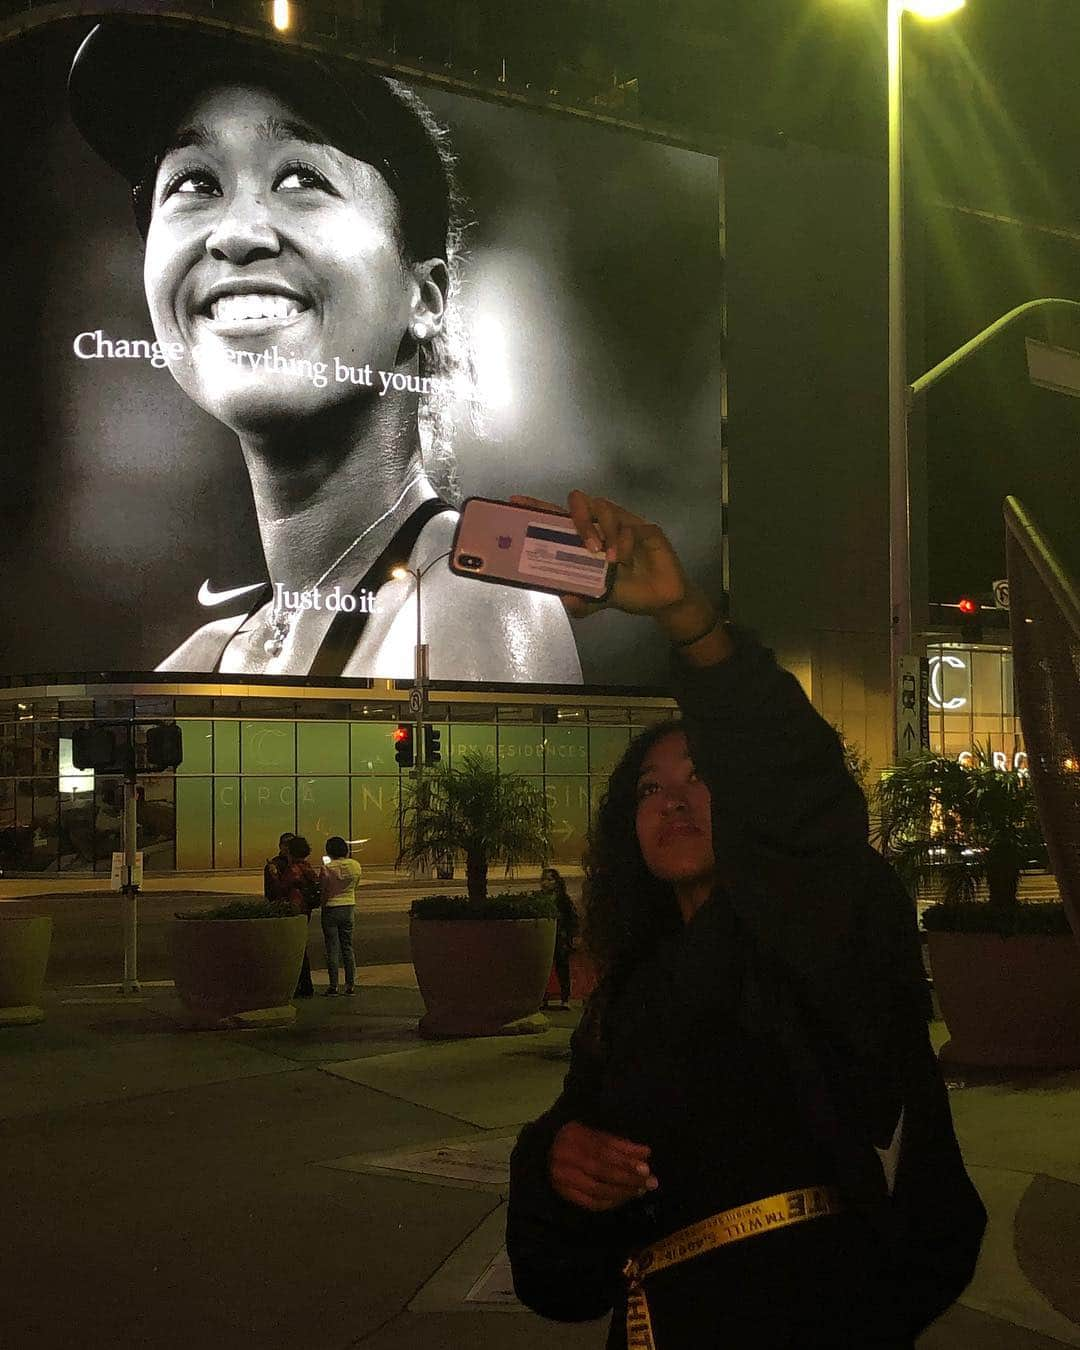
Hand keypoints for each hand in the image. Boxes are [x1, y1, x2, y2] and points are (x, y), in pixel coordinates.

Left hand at [510, 491, 727, 658]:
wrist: (660, 600)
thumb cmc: (627, 592)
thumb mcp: (598, 601)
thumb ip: (581, 602)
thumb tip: (565, 596)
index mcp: (584, 539)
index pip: (558, 517)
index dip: (537, 507)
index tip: (515, 501)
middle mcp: (599, 526)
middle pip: (580, 502)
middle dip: (578, 517)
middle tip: (585, 544)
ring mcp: (621, 523)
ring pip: (604, 508)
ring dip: (604, 532)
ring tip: (609, 559)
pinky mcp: (643, 527)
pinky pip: (627, 524)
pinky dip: (622, 542)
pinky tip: (624, 559)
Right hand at [548, 1120, 658, 1211]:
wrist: (546, 1150)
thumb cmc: (577, 1139)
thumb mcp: (597, 1135)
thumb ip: (621, 1144)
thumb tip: (646, 1153)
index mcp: (575, 1139)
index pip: (604, 1153)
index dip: (625, 1162)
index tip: (646, 1169)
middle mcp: (566, 1159)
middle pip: (601, 1173)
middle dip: (628, 1179)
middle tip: (650, 1183)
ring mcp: (563, 1179)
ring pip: (598, 1191)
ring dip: (623, 1193)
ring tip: (640, 1190)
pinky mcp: (564, 1194)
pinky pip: (591, 1204)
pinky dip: (611, 1203)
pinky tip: (624, 1198)